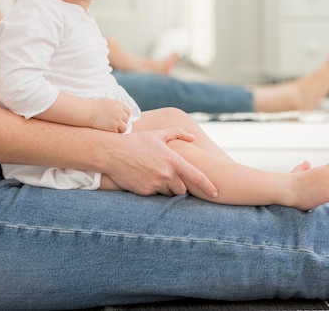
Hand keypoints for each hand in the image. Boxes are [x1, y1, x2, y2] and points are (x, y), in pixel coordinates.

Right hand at [90, 97, 130, 131]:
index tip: (120, 118)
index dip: (124, 115)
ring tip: (112, 128)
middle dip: (122, 122)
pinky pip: (118, 132)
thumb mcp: (107, 102)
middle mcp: (119, 112)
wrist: (88, 111)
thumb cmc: (95, 107)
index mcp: (118, 104)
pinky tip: (109, 130)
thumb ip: (115, 106)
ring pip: (124, 127)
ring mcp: (117, 120)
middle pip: (126, 119)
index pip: (127, 111)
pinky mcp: (113, 127)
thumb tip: (120, 111)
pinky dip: (115, 132)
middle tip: (115, 124)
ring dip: (120, 128)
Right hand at [101, 128, 217, 197]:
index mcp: (172, 160)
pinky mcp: (145, 192)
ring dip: (166, 188)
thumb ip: (177, 133)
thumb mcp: (157, 134)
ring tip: (154, 175)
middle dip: (179, 185)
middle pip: (182, 189)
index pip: (196, 177)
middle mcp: (166, 174)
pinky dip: (154, 189)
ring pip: (168, 193)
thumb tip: (192, 137)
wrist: (112, 152)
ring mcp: (155, 184)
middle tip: (169, 176)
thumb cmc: (136, 141)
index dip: (208, 186)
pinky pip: (155, 195)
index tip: (216, 193)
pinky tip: (145, 178)